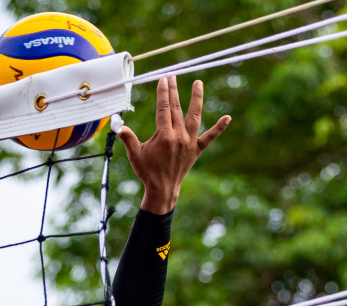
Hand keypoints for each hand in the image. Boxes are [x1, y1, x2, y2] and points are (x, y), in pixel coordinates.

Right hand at [117, 76, 230, 214]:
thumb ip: (127, 138)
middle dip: (174, 90)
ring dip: (197, 99)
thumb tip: (118, 126)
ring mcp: (190, 142)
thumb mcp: (135, 155)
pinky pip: (210, 137)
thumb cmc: (147, 172)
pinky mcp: (197, 149)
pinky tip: (228, 118)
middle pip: (177, 108)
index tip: (163, 79)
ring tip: (198, 83)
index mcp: (164, 136)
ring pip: (195, 116)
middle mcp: (179, 136)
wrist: (163, 189)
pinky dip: (219, 128)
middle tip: (173, 75)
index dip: (163, 92)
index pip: (164, 108)